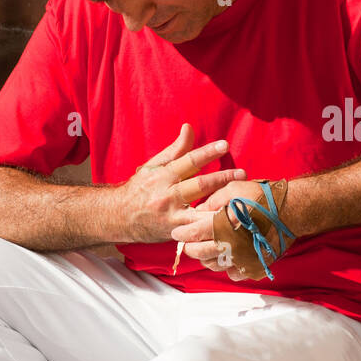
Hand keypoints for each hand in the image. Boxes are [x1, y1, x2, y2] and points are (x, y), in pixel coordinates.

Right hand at [113, 124, 245, 243]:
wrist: (118, 217)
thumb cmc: (141, 188)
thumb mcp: (154, 166)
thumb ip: (175, 149)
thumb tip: (189, 127)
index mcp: (162, 175)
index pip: (188, 161)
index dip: (207, 152)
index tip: (225, 145)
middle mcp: (166, 195)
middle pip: (198, 186)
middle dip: (222, 178)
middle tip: (243, 173)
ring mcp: (171, 216)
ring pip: (200, 211)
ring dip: (221, 207)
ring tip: (241, 202)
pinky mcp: (175, 232)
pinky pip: (197, 231)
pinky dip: (212, 228)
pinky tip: (230, 225)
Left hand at [171, 179, 295, 280]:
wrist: (291, 210)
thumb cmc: (263, 197)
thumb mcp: (234, 189)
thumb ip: (213, 200)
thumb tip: (199, 211)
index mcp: (223, 224)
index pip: (195, 233)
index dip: (183, 234)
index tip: (177, 233)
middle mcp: (231, 245)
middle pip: (201, 253)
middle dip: (191, 248)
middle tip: (188, 244)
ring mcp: (243, 257)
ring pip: (215, 266)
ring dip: (207, 259)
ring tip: (206, 251)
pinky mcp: (254, 265)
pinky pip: (234, 274)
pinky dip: (227, 268)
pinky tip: (227, 258)